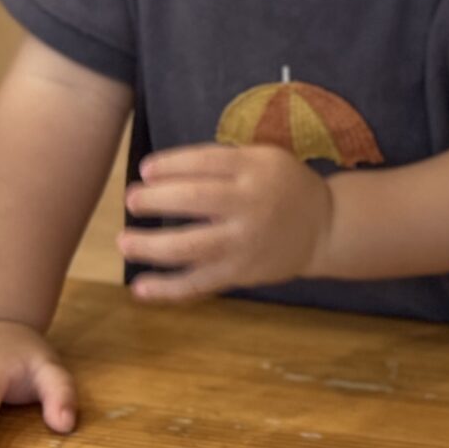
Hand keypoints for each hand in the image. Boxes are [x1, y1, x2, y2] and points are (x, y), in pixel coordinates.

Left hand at [119, 142, 330, 299]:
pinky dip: (168, 289)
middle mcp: (249, 205)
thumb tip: (162, 172)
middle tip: (131, 200)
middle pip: (194, 201)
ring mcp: (244, 243)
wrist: (324, 227)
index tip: (146, 170)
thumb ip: (222, 161)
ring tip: (124, 241)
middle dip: (155, 200)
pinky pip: (200, 283)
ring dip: (151, 246)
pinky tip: (140, 288)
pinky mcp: (240, 273)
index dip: (170, 165)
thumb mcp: (264, 158)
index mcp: (254, 170)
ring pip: (191, 246)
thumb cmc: (283, 186)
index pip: (205, 163)